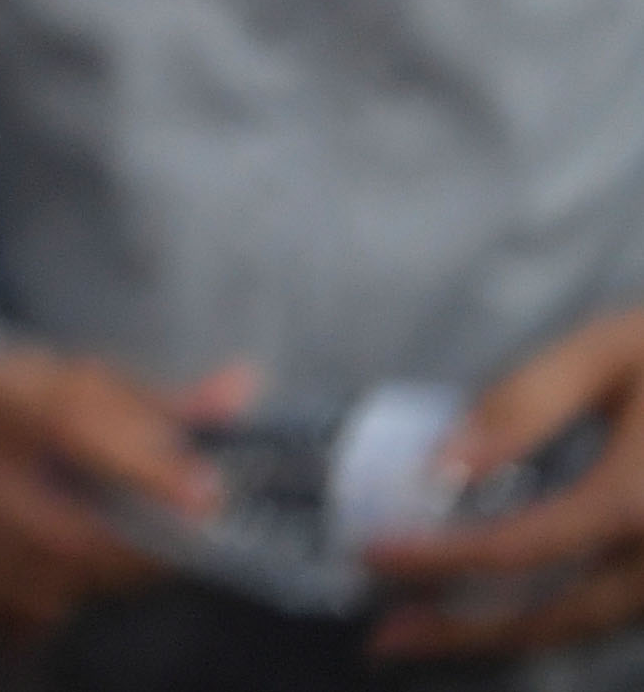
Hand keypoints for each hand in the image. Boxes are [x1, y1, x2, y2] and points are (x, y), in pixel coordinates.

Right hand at [0, 350, 235, 632]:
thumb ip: (157, 402)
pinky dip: (42, 602)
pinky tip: (47, 568)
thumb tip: (241, 388)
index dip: (144, 467)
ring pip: (40, 583)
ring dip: (93, 582)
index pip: (68, 425)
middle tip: (171, 547)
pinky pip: (3, 611)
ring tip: (103, 554)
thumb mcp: (74, 386)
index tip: (205, 496)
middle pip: (63, 531)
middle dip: (137, 552)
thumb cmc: (10, 406)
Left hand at [367, 310, 643, 660]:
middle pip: (558, 616)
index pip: (521, 547)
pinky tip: (501, 605)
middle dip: (466, 633)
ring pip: (590, 627)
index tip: (371, 554)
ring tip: (430, 628)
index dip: (440, 558)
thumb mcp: (606, 352)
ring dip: (509, 635)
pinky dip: (554, 616)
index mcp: (639, 502)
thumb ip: (523, 402)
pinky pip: (614, 612)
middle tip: (386, 635)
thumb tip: (442, 464)